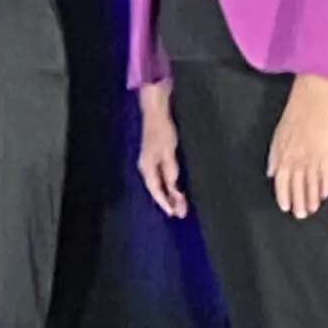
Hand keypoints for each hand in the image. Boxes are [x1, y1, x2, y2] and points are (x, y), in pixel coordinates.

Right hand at [137, 86, 187, 217]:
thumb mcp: (168, 151)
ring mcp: (149, 164)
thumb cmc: (162, 131)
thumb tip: (172, 186)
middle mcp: (146, 168)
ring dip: (169, 195)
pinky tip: (174, 190)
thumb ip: (170, 169)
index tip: (174, 213)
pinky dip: (168, 186)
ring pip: (158, 185)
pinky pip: (160, 178)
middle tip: (181, 212)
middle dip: (168, 201)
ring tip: (180, 205)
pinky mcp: (154, 160)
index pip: (155, 190)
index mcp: (147, 167)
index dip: (165, 202)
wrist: (155, 114)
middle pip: (156, 189)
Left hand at [269, 77, 327, 217]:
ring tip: (313, 209)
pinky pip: (327, 174)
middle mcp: (298, 161)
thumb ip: (274, 159)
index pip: (282, 182)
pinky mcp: (326, 155)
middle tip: (301, 215)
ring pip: (312, 183)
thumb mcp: (276, 140)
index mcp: (283, 157)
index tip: (286, 207)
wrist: (309, 109)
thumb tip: (272, 174)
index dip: (284, 196)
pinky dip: (326, 184)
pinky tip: (325, 194)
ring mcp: (313, 159)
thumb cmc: (290, 123)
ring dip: (312, 197)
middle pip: (298, 186)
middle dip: (299, 202)